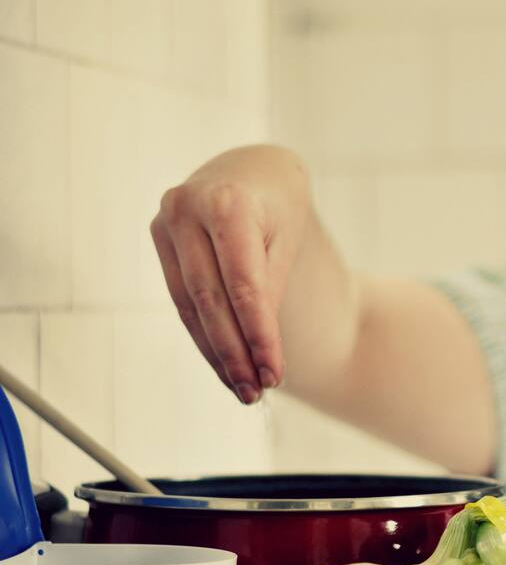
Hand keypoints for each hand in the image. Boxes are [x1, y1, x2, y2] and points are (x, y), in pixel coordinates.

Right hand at [149, 146, 311, 403]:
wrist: (253, 172)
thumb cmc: (279, 207)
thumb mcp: (287, 240)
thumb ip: (269, 289)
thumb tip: (257, 352)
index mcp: (227, 203)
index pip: (243, 284)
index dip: (258, 334)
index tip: (274, 373)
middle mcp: (186, 209)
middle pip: (210, 299)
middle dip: (234, 352)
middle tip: (256, 392)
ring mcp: (166, 224)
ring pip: (190, 305)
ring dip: (216, 352)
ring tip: (243, 388)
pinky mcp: (160, 240)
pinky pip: (183, 299)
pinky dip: (204, 335)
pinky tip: (224, 364)